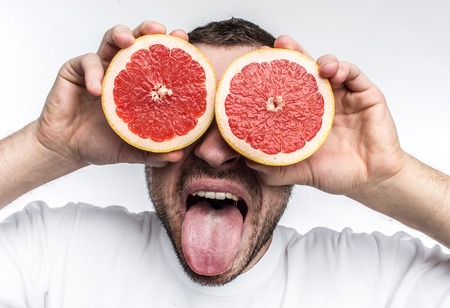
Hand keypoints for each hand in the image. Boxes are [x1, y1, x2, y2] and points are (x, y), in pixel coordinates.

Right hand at [35, 21, 186, 166]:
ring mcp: (99, 68)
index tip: (186, 42)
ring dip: (121, 35)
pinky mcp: (75, 71)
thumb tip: (177, 157)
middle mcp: (121, 71)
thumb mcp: (131, 150)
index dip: (172, 49)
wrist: (68, 149)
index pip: (158, 61)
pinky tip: (97, 90)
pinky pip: (86, 62)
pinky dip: (93, 73)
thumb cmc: (101, 144)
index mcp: (139, 85)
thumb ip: (152, 152)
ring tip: (129, 41)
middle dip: (149, 30)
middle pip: (137, 40)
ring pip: (111, 39)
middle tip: (161, 31)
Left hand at [248, 35, 404, 196]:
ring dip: (320, 61)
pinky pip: (354, 75)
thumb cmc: (336, 174)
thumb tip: (249, 163)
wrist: (372, 181)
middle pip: (305, 71)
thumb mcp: (301, 172)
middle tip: (280, 43)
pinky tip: (334, 72)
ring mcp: (344, 97)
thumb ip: (277, 169)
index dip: (274, 75)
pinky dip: (343, 69)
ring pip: (329, 68)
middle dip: (293, 53)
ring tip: (315, 65)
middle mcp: (322, 102)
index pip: (287, 89)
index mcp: (304, 116)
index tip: (257, 65)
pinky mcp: (366, 95)